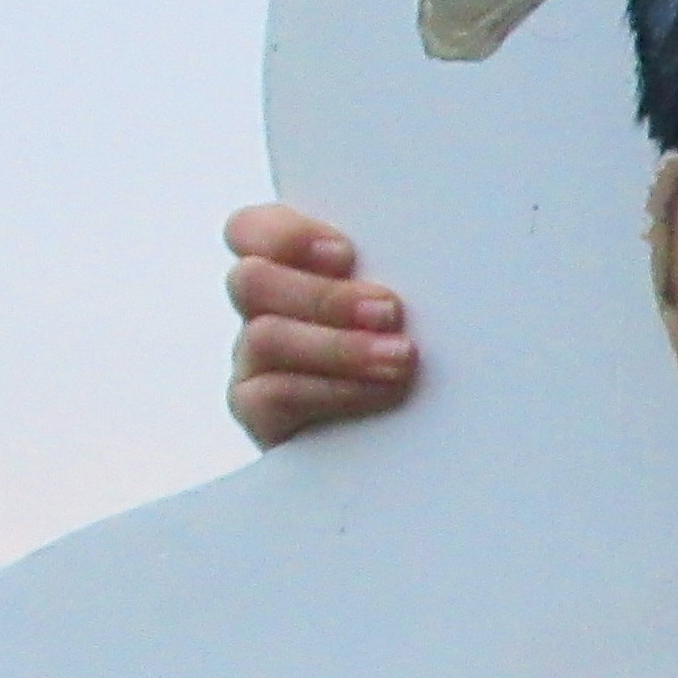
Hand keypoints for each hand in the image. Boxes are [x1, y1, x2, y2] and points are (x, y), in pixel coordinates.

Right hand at [226, 206, 415, 445]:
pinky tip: (378, 392)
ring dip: (338, 346)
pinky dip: (331, 391)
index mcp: (290, 269)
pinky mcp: (258, 413)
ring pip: (265, 337)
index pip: (250, 232)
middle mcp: (263, 311)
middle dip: (326, 296)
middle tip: (389, 312)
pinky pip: (273, 395)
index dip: (285, 235)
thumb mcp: (404, 310)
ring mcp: (254, 363)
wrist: (418, 446)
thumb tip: (426, 252)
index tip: (346, 254)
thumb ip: (386, 276)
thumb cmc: (416, 360)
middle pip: (252, 281)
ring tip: (399, 358)